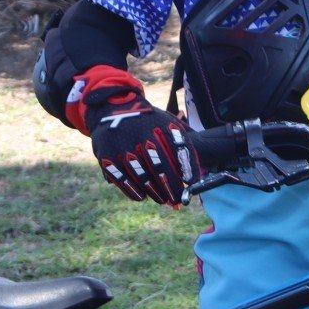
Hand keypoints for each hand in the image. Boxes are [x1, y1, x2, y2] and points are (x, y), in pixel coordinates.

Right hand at [68, 68, 198, 204]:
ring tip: (163, 199)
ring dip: (155, 192)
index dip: (187, 166)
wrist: (111, 109)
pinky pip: (123, 180)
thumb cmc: (146, 121)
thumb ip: (182, 140)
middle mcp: (142, 134)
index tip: (192, 181)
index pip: (178, 147)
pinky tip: (142, 196)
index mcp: (160, 124)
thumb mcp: (166, 121)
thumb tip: (201, 166)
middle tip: (178, 199)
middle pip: (161, 167)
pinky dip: (134, 191)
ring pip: (143, 177)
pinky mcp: (107, 157)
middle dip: (172, 186)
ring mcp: (123, 146)